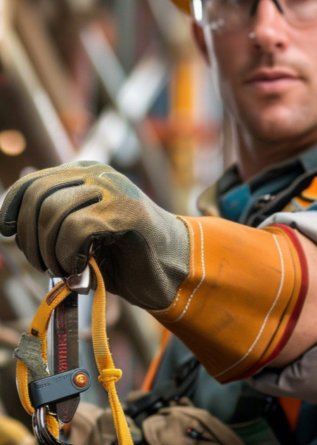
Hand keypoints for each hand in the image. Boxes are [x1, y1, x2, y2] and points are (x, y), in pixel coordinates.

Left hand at [0, 161, 188, 309]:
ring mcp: (114, 188)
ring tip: (64, 269)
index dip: (11, 209)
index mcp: (86, 173)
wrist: (172, 270)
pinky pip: (75, 228)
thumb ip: (54, 222)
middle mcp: (99, 173)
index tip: (7, 234)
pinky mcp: (126, 209)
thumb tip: (9, 226)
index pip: (32, 183)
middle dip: (30, 238)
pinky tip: (80, 268)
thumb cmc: (125, 256)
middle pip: (37, 197)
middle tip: (44, 264)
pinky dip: (68, 254)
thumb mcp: (82, 233)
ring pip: (53, 213)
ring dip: (49, 251)